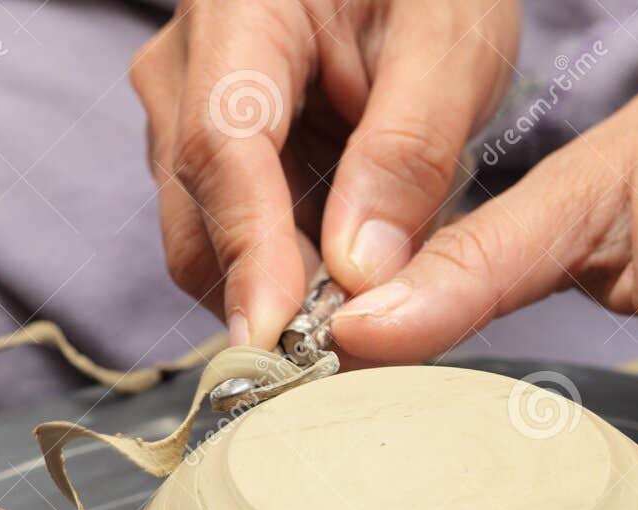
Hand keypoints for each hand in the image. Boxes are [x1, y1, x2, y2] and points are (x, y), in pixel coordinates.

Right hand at [130, 0, 518, 346]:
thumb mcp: (452, 44)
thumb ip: (410, 153)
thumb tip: (360, 274)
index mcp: (236, 8)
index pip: (222, 149)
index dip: (250, 254)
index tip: (280, 337)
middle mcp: (185, 66)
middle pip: (199, 221)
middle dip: (273, 299)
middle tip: (365, 348)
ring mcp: (187, 116)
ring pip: (212, 247)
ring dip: (291, 294)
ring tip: (381, 302)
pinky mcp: (212, 158)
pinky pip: (239, 242)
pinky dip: (297, 276)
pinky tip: (360, 272)